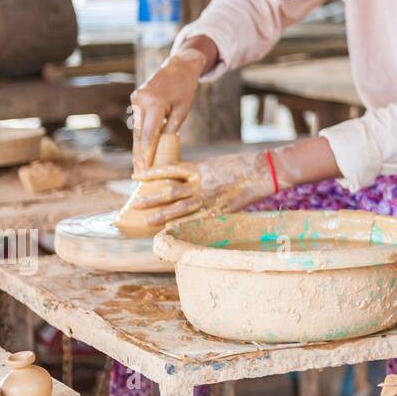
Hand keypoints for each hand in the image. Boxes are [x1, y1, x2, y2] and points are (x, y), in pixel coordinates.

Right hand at [130, 45, 210, 167]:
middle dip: (139, 154)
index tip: (145, 169)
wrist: (178, 66)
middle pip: (139, 134)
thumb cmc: (184, 88)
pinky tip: (141, 149)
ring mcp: (135, 99)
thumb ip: (170, 128)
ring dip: (138, 146)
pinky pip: (138, 120)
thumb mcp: (182, 110)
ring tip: (140, 165)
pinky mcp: (135, 99)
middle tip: (139, 172)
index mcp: (154, 104)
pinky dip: (140, 134)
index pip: (148, 135)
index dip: (146, 154)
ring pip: (137, 128)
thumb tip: (161, 147)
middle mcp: (140, 101)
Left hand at [132, 151, 272, 225]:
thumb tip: (178, 182)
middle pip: (169, 192)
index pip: (168, 169)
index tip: (135, 175)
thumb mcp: (214, 164)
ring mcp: (209, 198)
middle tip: (135, 204)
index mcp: (199, 168)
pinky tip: (171, 231)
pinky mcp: (219, 210)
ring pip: (179, 209)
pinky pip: (197, 220)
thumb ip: (196, 174)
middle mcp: (201, 184)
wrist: (262, 172)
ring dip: (162, 216)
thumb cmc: (239, 166)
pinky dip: (183, 226)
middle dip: (151, 199)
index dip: (151, 173)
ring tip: (147, 222)